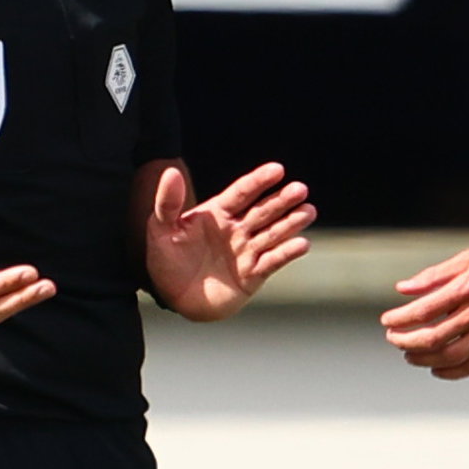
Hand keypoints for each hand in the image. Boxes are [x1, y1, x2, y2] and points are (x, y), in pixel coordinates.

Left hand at [142, 160, 314, 320]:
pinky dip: (286, 253)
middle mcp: (236, 229)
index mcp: (218, 213)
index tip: (277, 170)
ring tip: (308, 211)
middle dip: (282, 200)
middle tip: (300, 189)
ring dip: (291, 223)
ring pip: (273, 233)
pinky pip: (272, 262)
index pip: (242, 193)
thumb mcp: (159, 229)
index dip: (259, 181)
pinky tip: (302, 244)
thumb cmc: (166, 260)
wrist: (172, 298)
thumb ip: (167, 202)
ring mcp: (246, 251)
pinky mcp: (252, 275)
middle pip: (263, 211)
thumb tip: (170, 171)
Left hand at [382, 238, 468, 377]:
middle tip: (394, 340)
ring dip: (424, 359)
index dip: (400, 319)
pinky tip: (436, 369)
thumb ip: (435, 275)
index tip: (388, 322)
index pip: (424, 310)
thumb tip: (404, 288)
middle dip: (406, 342)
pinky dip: (451, 372)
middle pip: (434, 337)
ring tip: (410, 355)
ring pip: (451, 355)